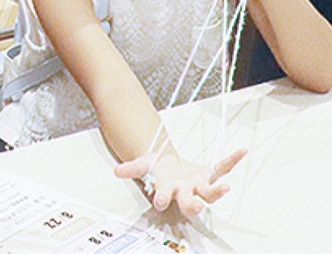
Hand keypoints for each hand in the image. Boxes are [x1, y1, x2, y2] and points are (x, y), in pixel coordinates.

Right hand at [115, 147, 245, 216]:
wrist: (167, 168)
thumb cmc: (157, 170)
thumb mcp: (142, 166)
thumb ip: (130, 169)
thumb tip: (117, 171)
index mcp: (168, 190)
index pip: (165, 197)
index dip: (162, 199)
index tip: (159, 201)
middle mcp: (185, 191)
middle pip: (190, 203)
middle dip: (192, 206)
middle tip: (197, 206)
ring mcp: (199, 185)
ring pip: (209, 194)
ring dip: (217, 192)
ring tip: (226, 188)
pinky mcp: (209, 174)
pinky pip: (222, 167)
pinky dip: (232, 160)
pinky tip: (241, 151)